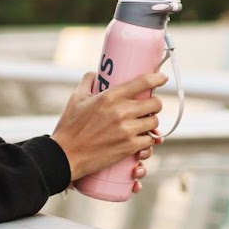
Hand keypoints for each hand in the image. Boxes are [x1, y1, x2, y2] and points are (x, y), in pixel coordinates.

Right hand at [50, 70, 166, 185]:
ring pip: (154, 122)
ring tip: (144, 123)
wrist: (66, 155)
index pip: (143, 82)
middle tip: (149, 107)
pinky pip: (150, 141)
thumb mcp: (76, 99)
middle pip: (155, 103)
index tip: (162, 78)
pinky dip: (148, 140)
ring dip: (151, 122)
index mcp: (110, 96)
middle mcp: (121, 111)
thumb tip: (94, 73)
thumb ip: (87, 82)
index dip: (157, 78)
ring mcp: (127, 130)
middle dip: (154, 104)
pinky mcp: (129, 147)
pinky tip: (142, 139)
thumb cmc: (69, 127)